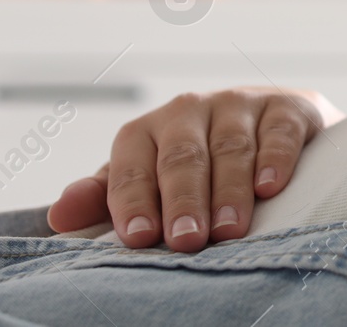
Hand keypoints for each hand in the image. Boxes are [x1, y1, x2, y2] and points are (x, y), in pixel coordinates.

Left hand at [46, 87, 341, 251]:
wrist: (272, 128)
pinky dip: (276, 158)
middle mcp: (190, 110)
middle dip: (184, 202)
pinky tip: (270, 186)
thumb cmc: (199, 165)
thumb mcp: (149, 180)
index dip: (134, 202)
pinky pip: (279, 130)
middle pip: (183, 157)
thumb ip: (107, 198)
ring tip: (230, 229)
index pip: (133, 166)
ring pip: (231, 147)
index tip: (140, 238)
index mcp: (148, 130)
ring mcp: (240, 104)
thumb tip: (59, 216)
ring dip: (229, 190)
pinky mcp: (287, 106)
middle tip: (187, 241)